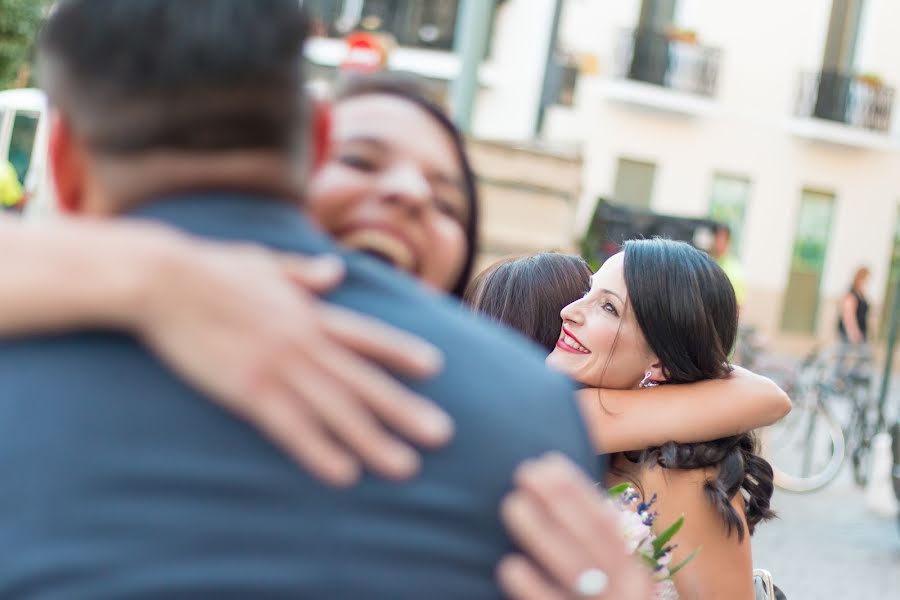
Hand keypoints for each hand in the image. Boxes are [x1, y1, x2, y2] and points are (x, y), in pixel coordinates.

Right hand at [132, 233, 452, 486]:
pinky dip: (320, 450)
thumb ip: (303, 273)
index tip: (435, 367)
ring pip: (337, 409)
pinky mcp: (248, 388)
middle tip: (442, 435)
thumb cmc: (208, 268)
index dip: (400, 351)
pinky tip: (343, 474)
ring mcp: (278, 366)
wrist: (163, 278)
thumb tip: (335, 270)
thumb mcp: (264, 263)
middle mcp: (304, 340)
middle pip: (363, 381)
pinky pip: (291, 426)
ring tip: (406, 467)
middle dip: (404, 409)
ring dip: (373, 440)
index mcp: (308, 312)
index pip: (365, 335)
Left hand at [497, 453, 652, 599]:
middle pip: (593, 541)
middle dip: (559, 502)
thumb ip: (608, 553)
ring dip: (544, 535)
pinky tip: (508, 566)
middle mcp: (630, 594)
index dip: (577, 490)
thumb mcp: (624, 587)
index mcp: (637, 577)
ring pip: (577, 572)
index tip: (547, 461)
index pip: (606, 525)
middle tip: (523, 472)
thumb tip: (591, 504)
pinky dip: (534, 590)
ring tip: (511, 504)